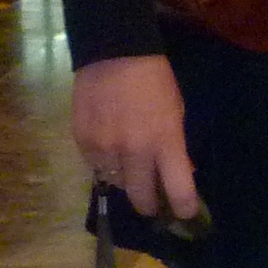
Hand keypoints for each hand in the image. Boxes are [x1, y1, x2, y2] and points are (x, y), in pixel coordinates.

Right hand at [71, 54, 201, 221]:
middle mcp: (134, 151)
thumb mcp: (176, 111)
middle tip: (153, 205)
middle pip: (142, 198)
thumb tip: (180, 173)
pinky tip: (110, 150)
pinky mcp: (82, 142)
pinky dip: (105, 164)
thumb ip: (176, 146)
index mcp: (165, 142)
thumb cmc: (154, 81)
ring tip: (130, 167)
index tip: (185, 215)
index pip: (178, 191)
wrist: (113, 52)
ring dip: (126, 180)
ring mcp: (105, 148)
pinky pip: (96, 167)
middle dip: (150, 205)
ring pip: (116, 183)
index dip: (184, 208)